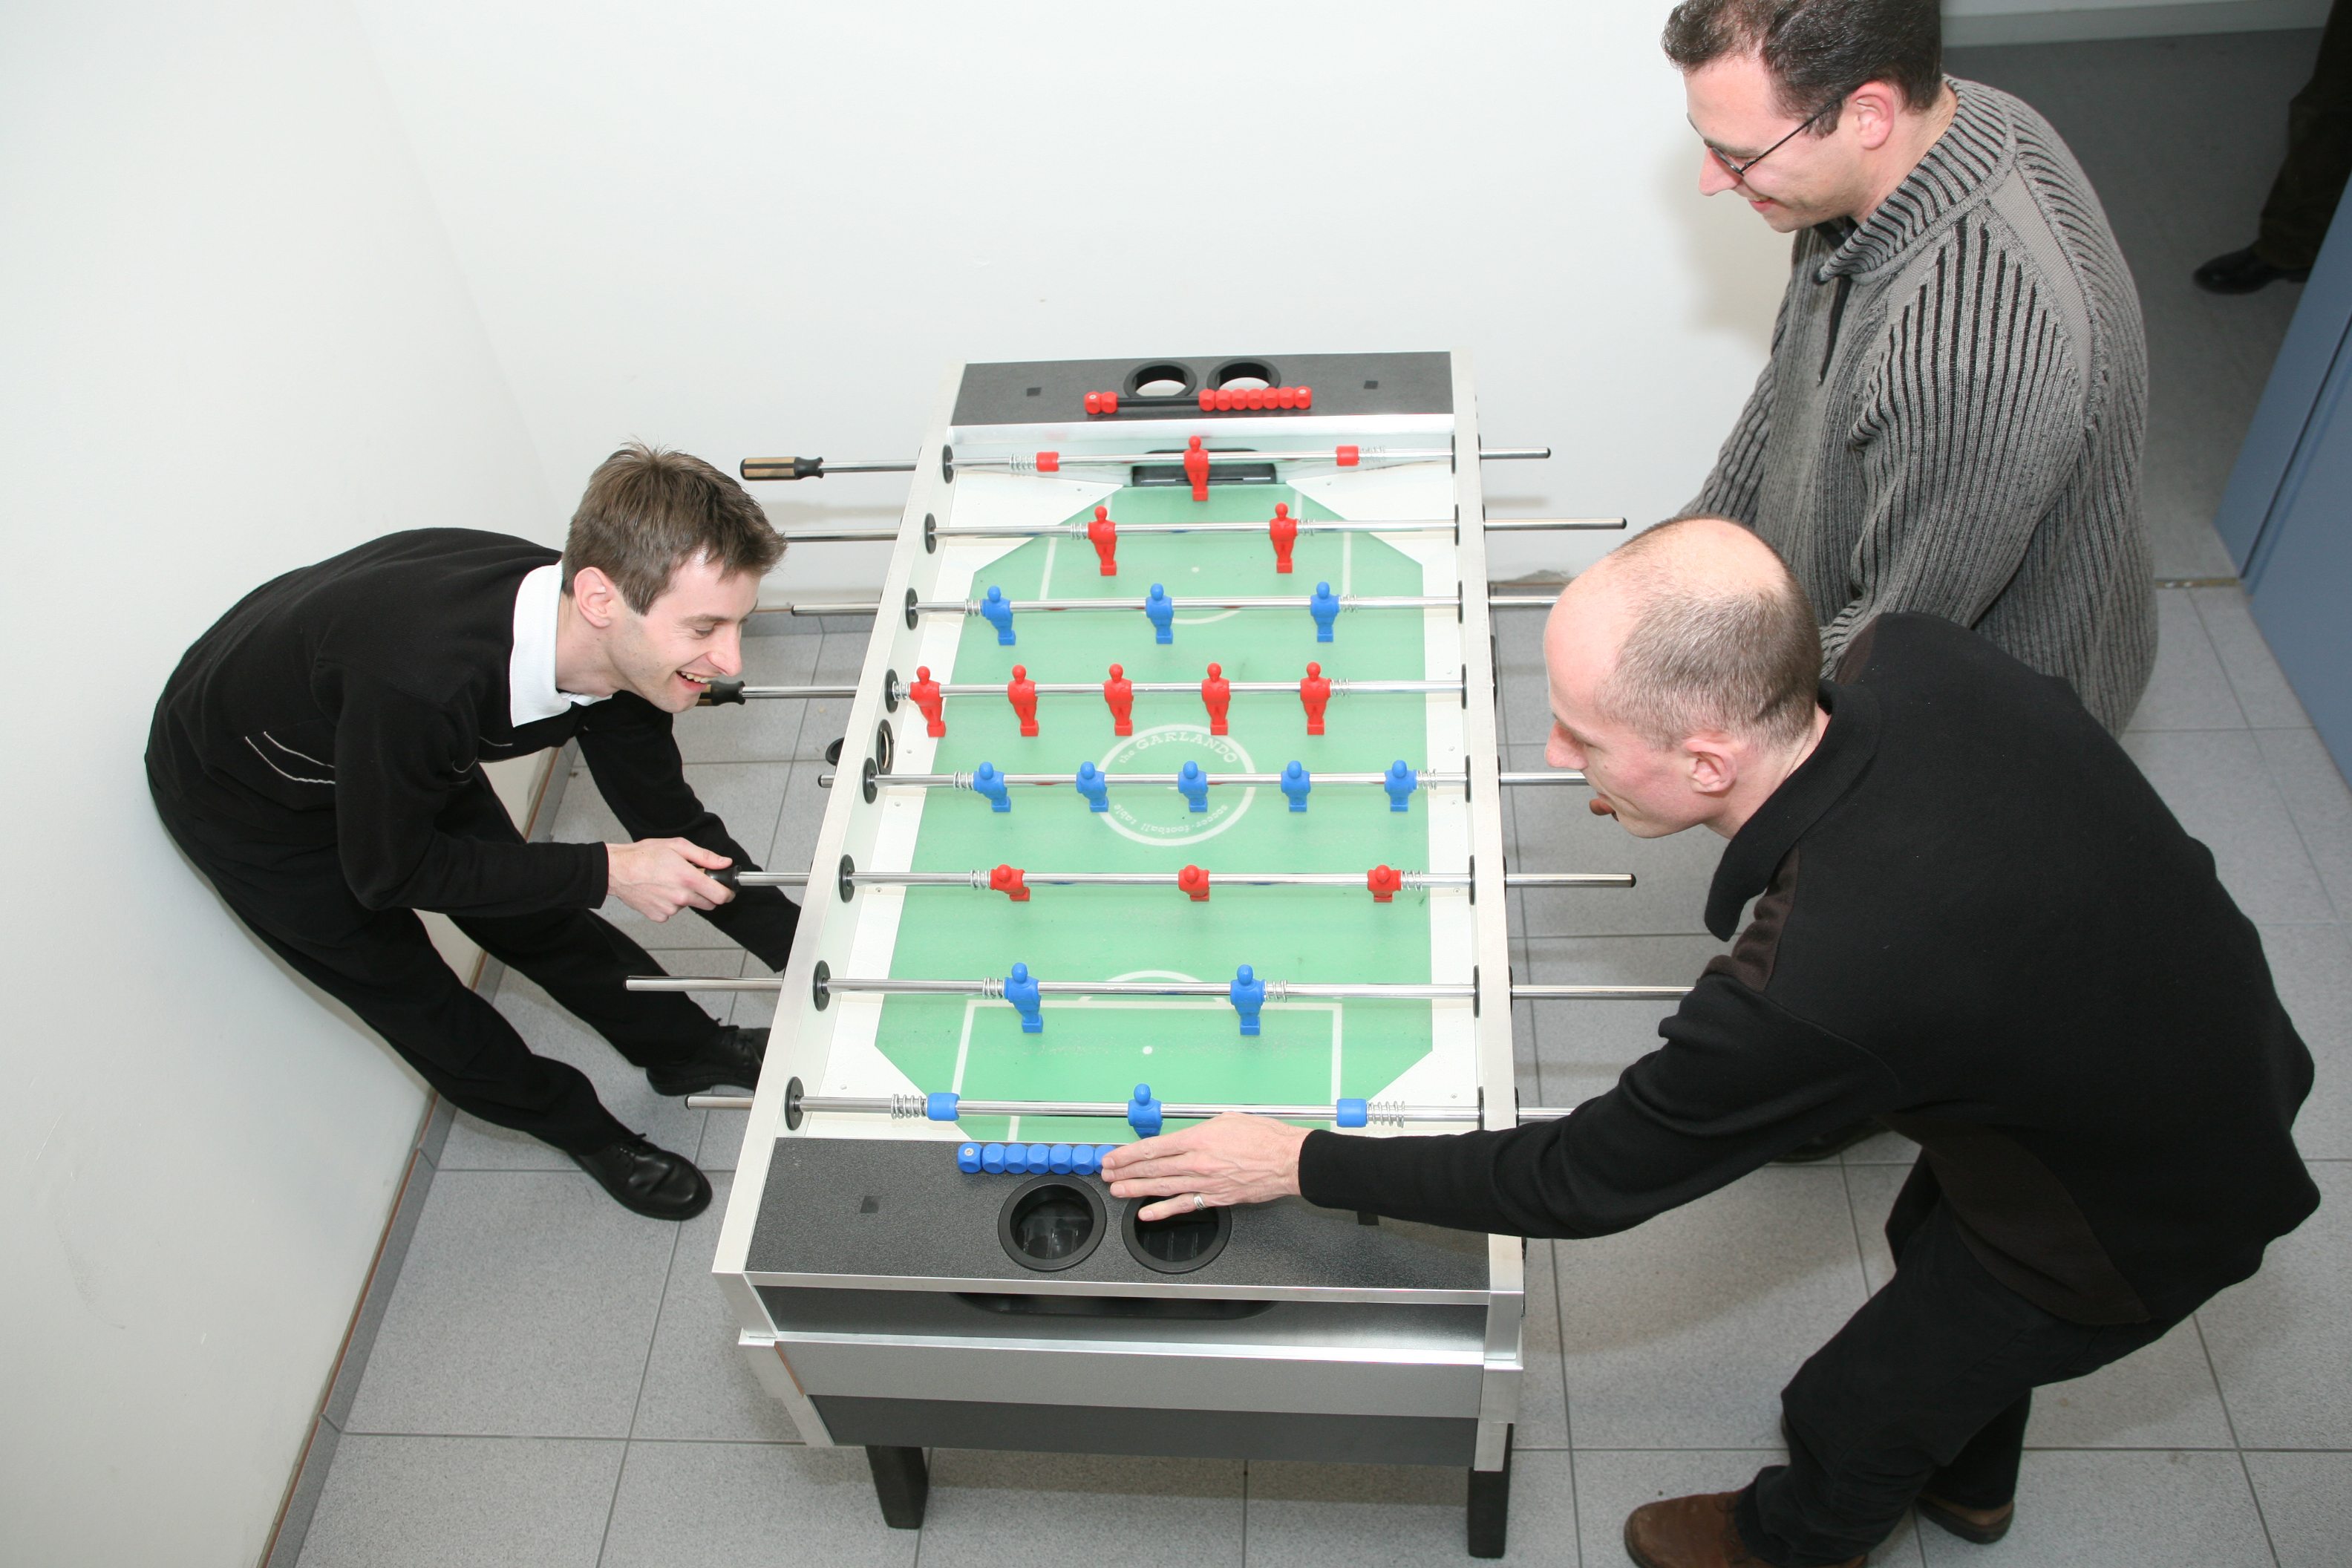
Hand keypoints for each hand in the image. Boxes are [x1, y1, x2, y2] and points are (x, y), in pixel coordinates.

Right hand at [606, 838, 733, 921]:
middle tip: (692, 879)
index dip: (727, 893)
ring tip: (669, 881)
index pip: (720, 896)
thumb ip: (705, 856)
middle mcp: (680, 897)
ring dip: (685, 896)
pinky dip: (670, 903)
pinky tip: (659, 890)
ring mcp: (669, 909)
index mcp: (688, 878)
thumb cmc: (643, 856)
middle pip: (708, 904)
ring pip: (688, 906)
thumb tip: (723, 863)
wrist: (617, 870)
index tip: (727, 890)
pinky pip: (673, 911)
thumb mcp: (677, 846)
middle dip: (706, 893)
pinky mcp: (659, 916)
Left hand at [1102, 1113, 1309, 1220]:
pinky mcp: (1216, 1197)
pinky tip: (1146, 1213)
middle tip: (1108, 1175)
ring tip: (1118, 1191)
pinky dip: (1163, 1210)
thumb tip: (1189, 1134)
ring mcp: (1205, 1182)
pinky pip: (1184, 1205)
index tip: (1113, 1158)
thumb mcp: (1228, 1119)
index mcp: (1198, 1139)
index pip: (1153, 1148)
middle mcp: (1197, 1162)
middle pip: (1152, 1169)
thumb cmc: (1264, 1137)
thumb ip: (1203, 1128)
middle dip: (1125, 1172)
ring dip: (1136, 1190)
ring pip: (1162, 1187)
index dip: (1128, 1155)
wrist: (1288, 1160)